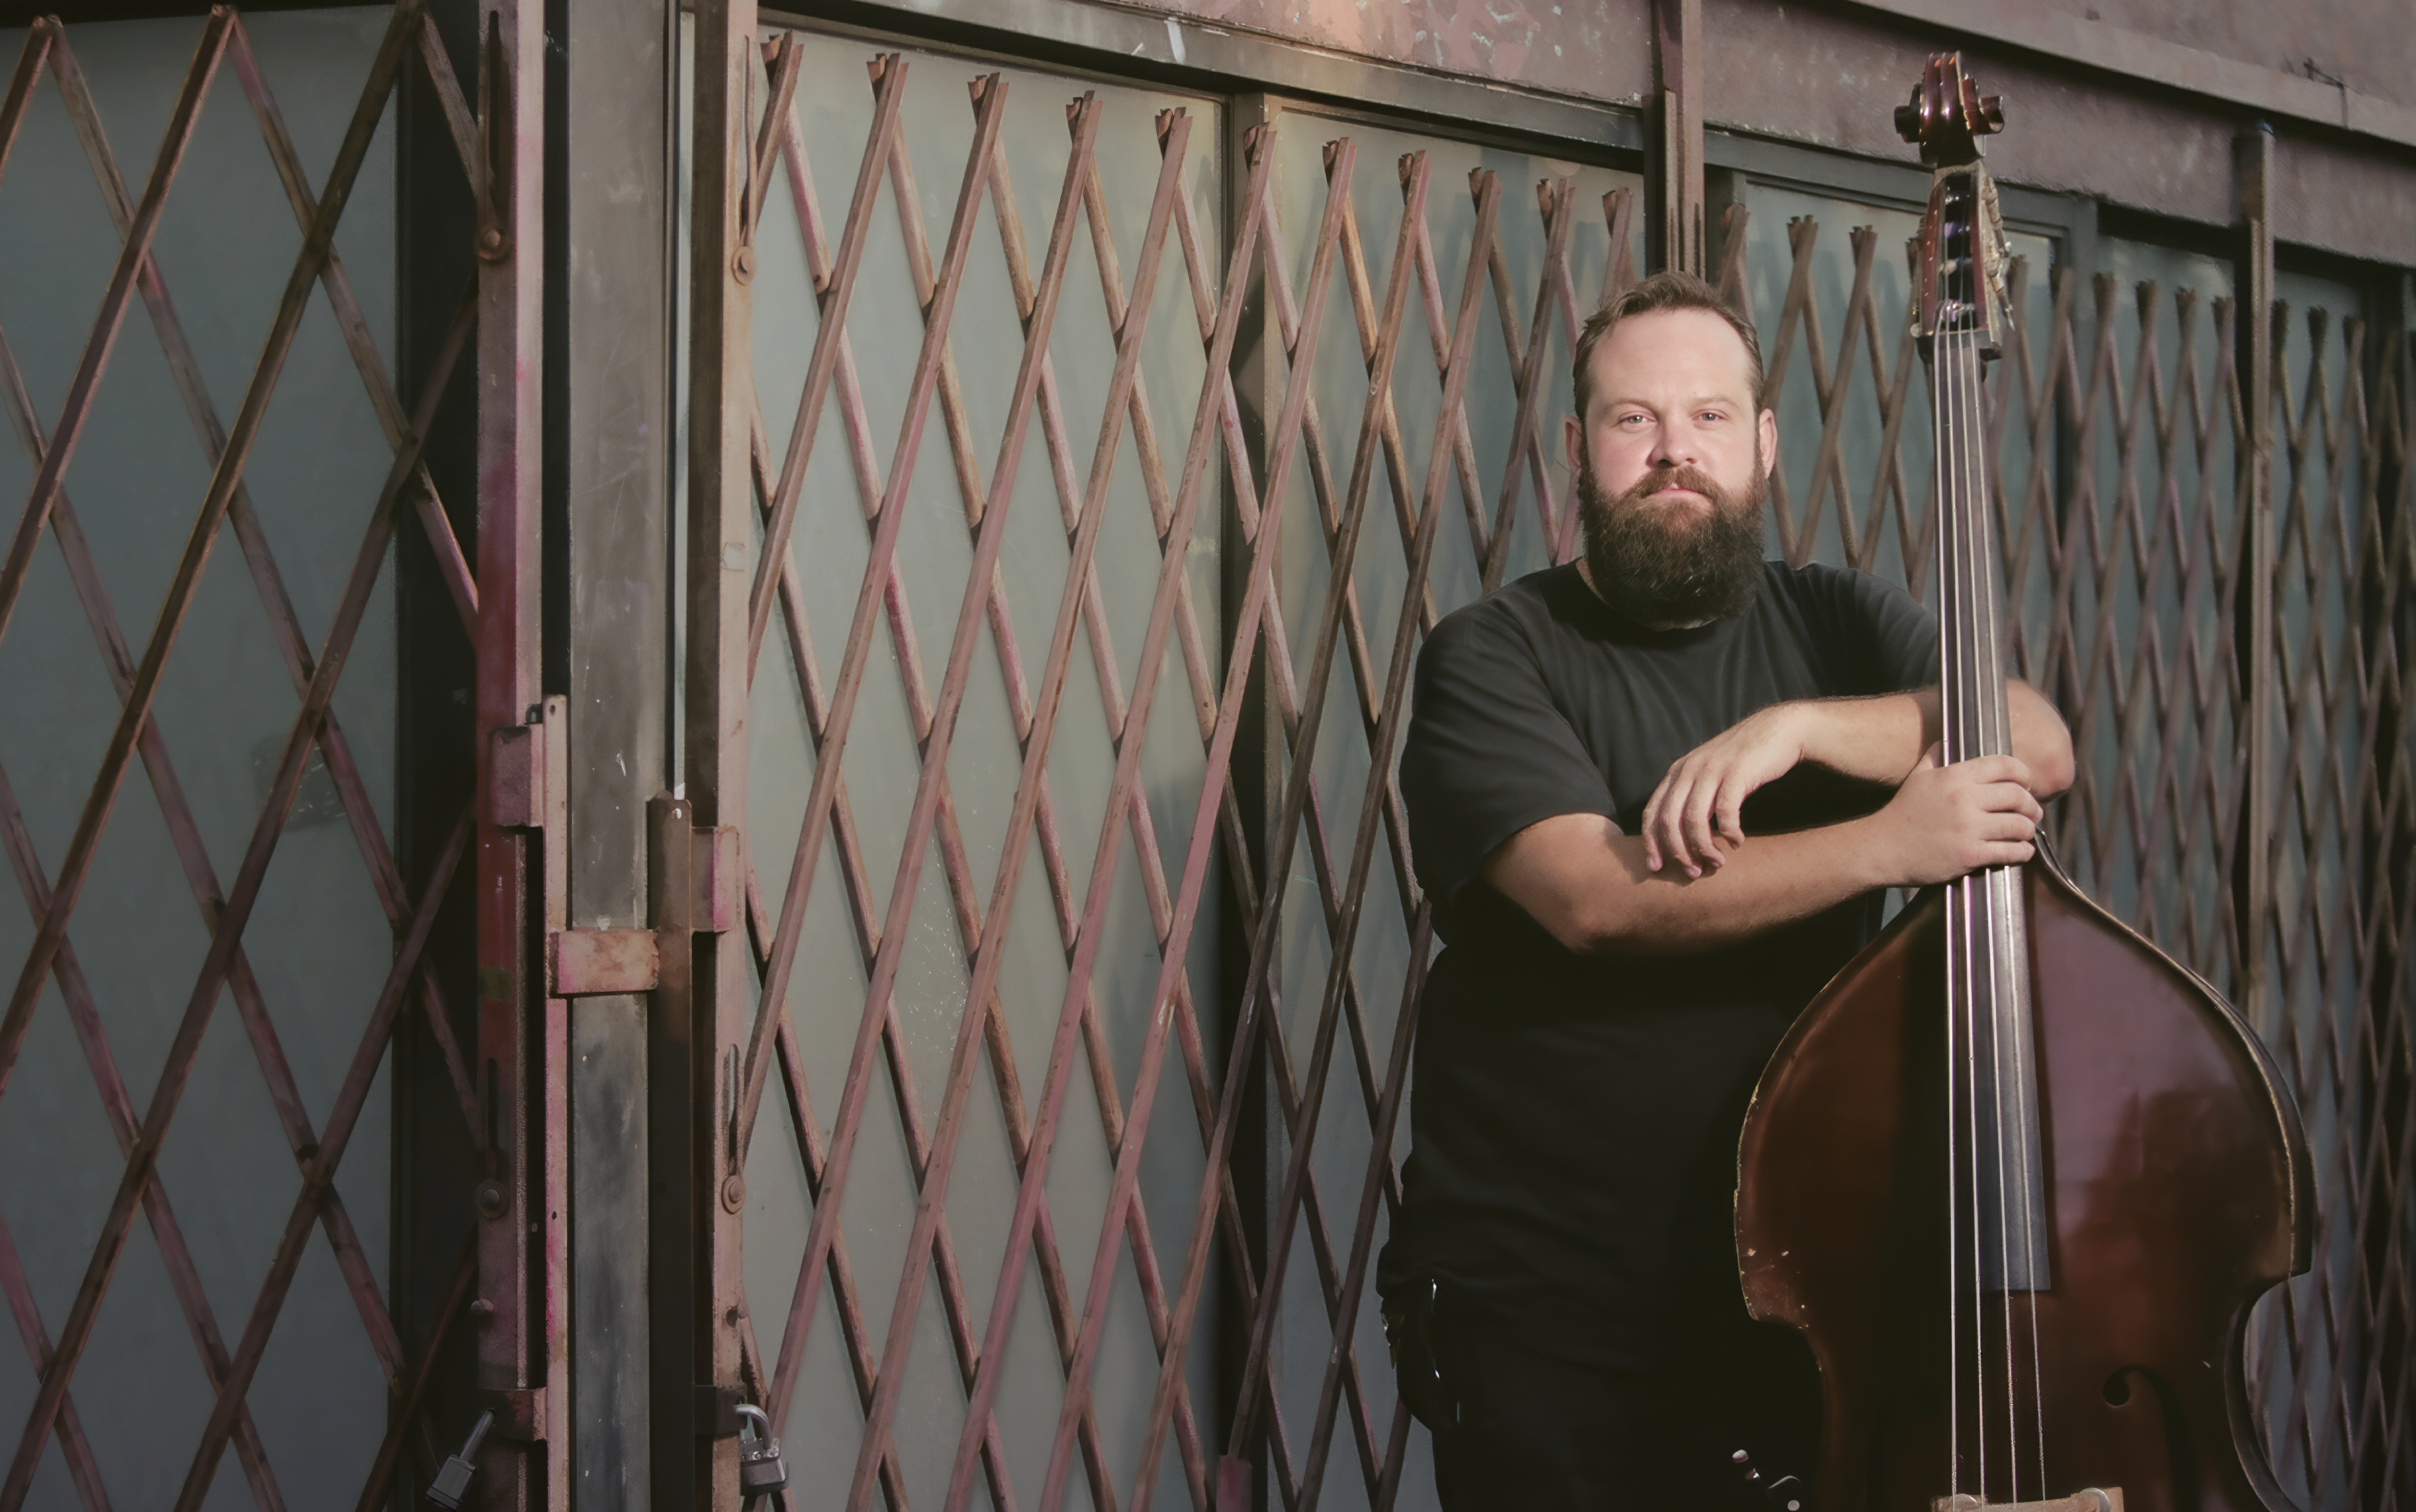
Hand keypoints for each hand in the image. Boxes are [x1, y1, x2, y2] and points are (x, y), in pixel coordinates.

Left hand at [1641, 703, 1811, 876]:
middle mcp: (1689, 769)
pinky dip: (1730, 833)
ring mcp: (1711, 770)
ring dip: (1704, 848)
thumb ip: (1693, 797)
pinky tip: (1738, 842)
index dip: (1651, 843)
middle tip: (1692, 873)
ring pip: (1693, 820)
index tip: (1656, 867)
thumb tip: (1681, 837)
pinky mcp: (1736, 773)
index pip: (1652, 812)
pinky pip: (1725, 812)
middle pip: (1669, 821)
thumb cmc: (1744, 759)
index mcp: (1677, 772)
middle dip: (1677, 852)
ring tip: (1717, 863)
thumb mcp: (1709, 774)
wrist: (1779, 730)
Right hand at [1865, 747, 2042, 885]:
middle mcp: (1964, 799)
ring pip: (2019, 825)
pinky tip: (2021, 851)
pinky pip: (2011, 852)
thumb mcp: (1917, 776)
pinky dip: (2022, 852)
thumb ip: (1936, 756)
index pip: (2005, 766)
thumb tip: (1949, 740)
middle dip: (2031, 805)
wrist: (1883, 848)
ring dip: (2028, 829)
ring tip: (2026, 832)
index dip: (2023, 774)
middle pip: (2017, 796)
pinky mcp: (1970, 855)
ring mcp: (1968, 829)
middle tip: (2032, 812)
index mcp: (1955, 777)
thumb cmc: (1902, 812)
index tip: (2026, 784)